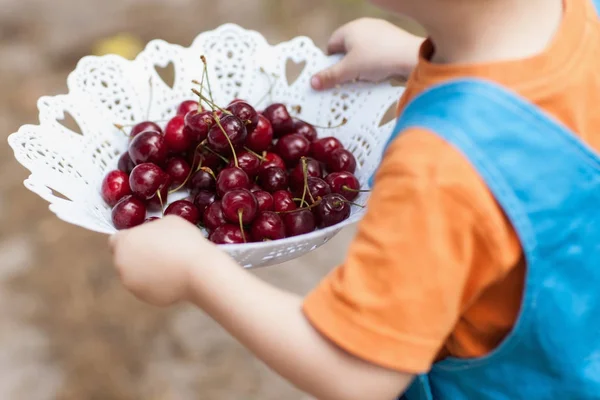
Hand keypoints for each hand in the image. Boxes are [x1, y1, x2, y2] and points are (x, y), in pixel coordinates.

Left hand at [110, 215, 225, 306]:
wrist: (198, 270)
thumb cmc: (184, 240)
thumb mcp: (168, 221)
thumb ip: (153, 227)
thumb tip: (153, 233)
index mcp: (124, 242)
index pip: (116, 240)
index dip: (130, 238)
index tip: (144, 239)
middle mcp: (121, 264)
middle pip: (124, 258)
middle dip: (137, 255)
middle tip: (159, 251)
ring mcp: (131, 283)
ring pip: (135, 274)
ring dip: (146, 270)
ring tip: (169, 264)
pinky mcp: (144, 297)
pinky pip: (147, 287)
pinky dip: (156, 283)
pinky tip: (173, 277)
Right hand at [311, 18, 422, 90]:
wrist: (411, 57)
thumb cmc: (378, 58)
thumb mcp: (350, 70)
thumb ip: (331, 76)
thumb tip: (313, 82)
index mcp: (349, 29)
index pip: (331, 46)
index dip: (330, 62)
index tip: (332, 76)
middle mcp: (363, 26)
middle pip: (347, 50)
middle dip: (346, 66)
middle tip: (347, 80)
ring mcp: (379, 32)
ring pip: (362, 53)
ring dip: (361, 67)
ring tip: (364, 79)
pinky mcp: (392, 40)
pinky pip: (377, 53)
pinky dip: (375, 65)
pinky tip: (379, 74)